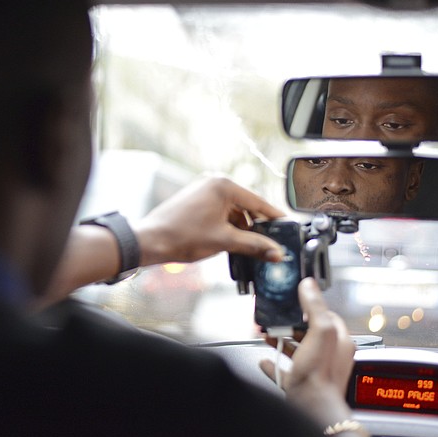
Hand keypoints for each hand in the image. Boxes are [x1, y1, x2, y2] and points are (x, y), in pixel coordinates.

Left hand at [134, 176, 285, 265]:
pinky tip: (234, 244)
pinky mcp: (197, 203)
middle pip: (246, 206)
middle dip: (257, 226)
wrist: (150, 241)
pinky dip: (229, 228)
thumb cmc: (181, 236)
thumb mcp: (224, 241)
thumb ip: (254, 245)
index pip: (258, 201)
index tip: (288, 227)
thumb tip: (276, 252)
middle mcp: (214, 184)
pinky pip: (221, 214)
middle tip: (271, 243)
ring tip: (252, 248)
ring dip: (243, 229)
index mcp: (222, 186)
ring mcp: (204, 192)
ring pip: (234, 212)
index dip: (274, 217)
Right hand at [259, 278, 375, 436]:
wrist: (311, 408)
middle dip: (291, 324)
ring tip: (267, 335)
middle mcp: (330, 356)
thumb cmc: (319, 373)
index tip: (298, 301)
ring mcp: (315, 371)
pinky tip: (265, 361)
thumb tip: (309, 285)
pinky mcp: (300, 384)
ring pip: (297, 350)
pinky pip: (285, 371)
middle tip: (278, 318)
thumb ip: (315, 306)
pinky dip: (274, 365)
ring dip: (281, 341)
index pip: (328, 316)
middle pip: (309, 332)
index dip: (312, 307)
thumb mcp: (320, 331)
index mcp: (339, 341)